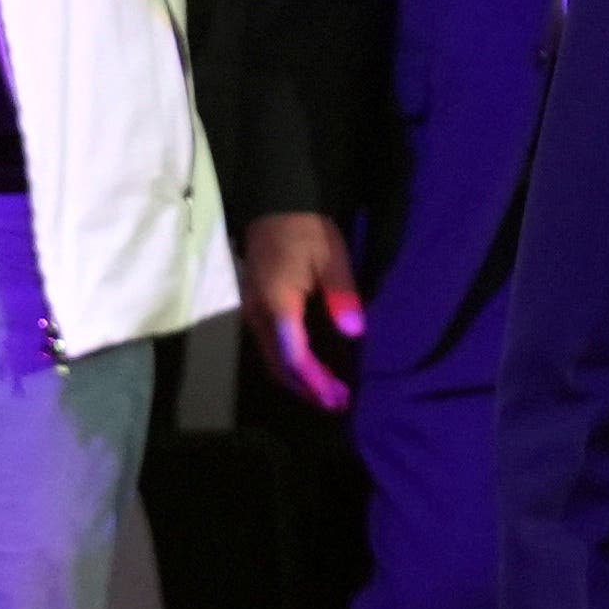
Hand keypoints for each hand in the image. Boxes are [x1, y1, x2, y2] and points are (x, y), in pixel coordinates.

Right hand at [239, 211, 360, 409]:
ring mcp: (254, 312)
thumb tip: (354, 332)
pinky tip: (311, 371)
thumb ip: (342, 294)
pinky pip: (271, 347)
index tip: (339, 398)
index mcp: (278, 304)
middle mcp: (259, 314)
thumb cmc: (307, 229)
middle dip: (308, 389)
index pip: (294, 355)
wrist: (276, 204)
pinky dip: (290, 364)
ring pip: (272, 359)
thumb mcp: (332, 256)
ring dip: (299, 381)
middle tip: (338, 404)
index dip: (316, 381)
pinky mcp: (257, 309)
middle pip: (279, 365)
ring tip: (328, 395)